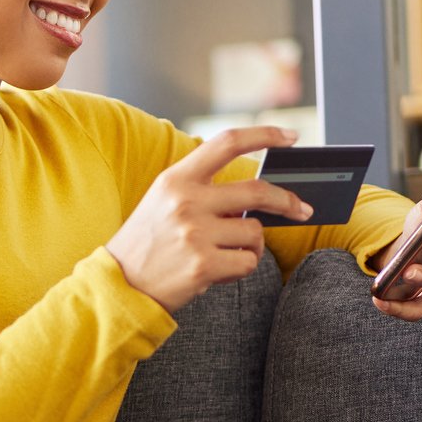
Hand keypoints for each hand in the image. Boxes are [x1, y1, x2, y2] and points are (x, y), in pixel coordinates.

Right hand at [108, 126, 313, 313]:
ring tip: (226, 253)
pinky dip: (242, 268)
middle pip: (257, 192)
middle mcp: (186, 201)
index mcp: (176, 179)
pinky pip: (247, 263)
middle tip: (302, 209)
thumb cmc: (148, 242)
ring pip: (255, 233)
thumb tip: (258, 192)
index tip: (292, 136)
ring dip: (251, 246)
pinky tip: (220, 270)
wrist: (119, 286)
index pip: (227, 142)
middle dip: (287, 201)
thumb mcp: (164, 202)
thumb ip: (203, 189)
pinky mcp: (203, 265)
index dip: (264, 135)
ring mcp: (195, 234)